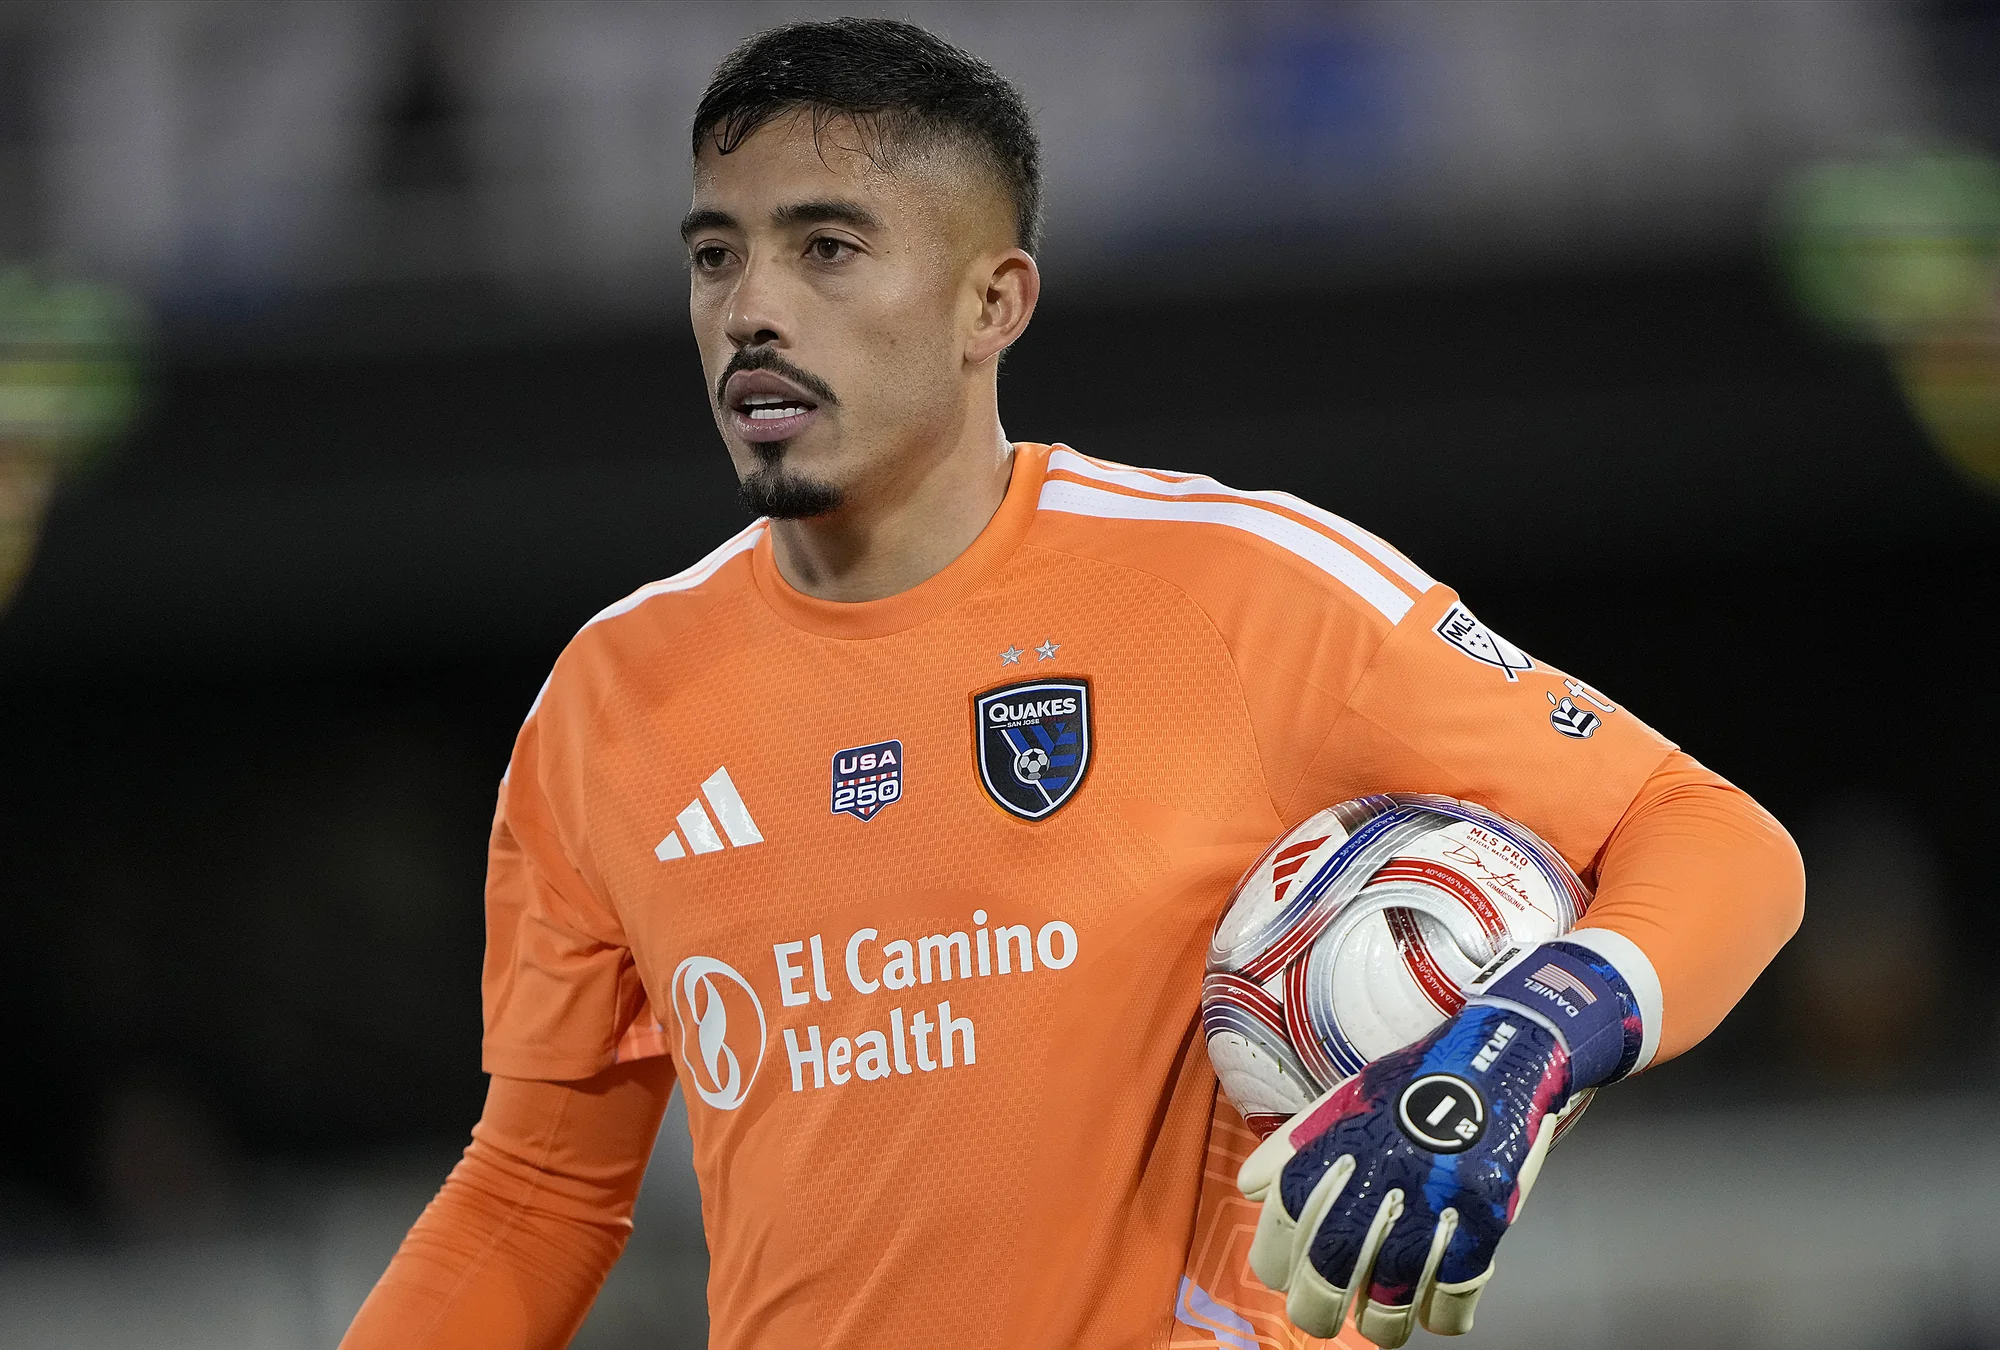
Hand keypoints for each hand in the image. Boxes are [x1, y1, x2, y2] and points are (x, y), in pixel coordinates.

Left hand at [1238, 1005, 1568, 1347]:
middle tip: (1315, 1317)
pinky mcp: (1488, 1212)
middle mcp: (1387, 1164)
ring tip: (1373, 1327)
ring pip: (1394, 1283)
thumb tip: (1249, 1188)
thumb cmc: (1422, 1078)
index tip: (1275, 1273)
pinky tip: (1432, 1317)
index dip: (1275, 1250)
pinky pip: (1458, 1284)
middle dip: (1317, 1302)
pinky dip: (1443, 1314)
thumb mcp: (1351, 1095)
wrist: (1506, 1051)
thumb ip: (1299, 1141)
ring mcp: (1439, 1192)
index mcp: (1347, 1134)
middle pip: (1335, 1256)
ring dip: (1380, 1321)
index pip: (1290, 1204)